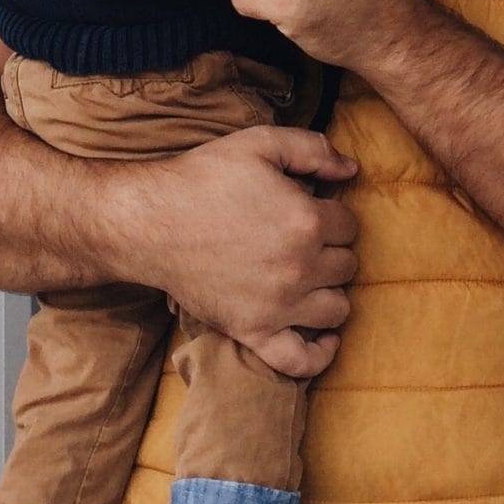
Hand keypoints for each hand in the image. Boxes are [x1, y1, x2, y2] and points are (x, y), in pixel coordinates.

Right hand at [137, 122, 359, 378]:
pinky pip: (301, 360)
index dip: (334, 215)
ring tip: (310, 278)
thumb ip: (313, 148)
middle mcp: (300, 268)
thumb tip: (352, 168)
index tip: (312, 211)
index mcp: (306, 221)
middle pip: (347, 266)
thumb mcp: (259, 143)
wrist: (151, 222)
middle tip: (306, 240)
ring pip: (336, 309)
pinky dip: (319, 354)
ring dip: (329, 292)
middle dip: (332, 250)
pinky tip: (323, 337)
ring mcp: (278, 306)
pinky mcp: (253, 332)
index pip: (350, 226)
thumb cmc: (203, 178)